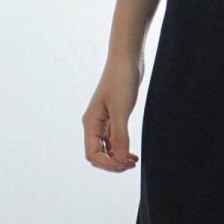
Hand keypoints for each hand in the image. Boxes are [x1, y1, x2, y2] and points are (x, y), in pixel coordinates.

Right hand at [83, 56, 141, 171]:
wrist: (127, 60)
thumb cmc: (121, 80)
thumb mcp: (121, 110)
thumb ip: (120, 135)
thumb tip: (119, 159)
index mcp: (91, 123)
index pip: (92, 154)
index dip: (108, 164)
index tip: (125, 163)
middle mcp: (94, 124)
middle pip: (98, 154)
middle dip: (113, 163)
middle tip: (131, 164)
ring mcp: (103, 122)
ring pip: (106, 149)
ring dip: (118, 158)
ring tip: (133, 160)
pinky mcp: (114, 117)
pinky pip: (113, 140)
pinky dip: (121, 149)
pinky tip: (132, 153)